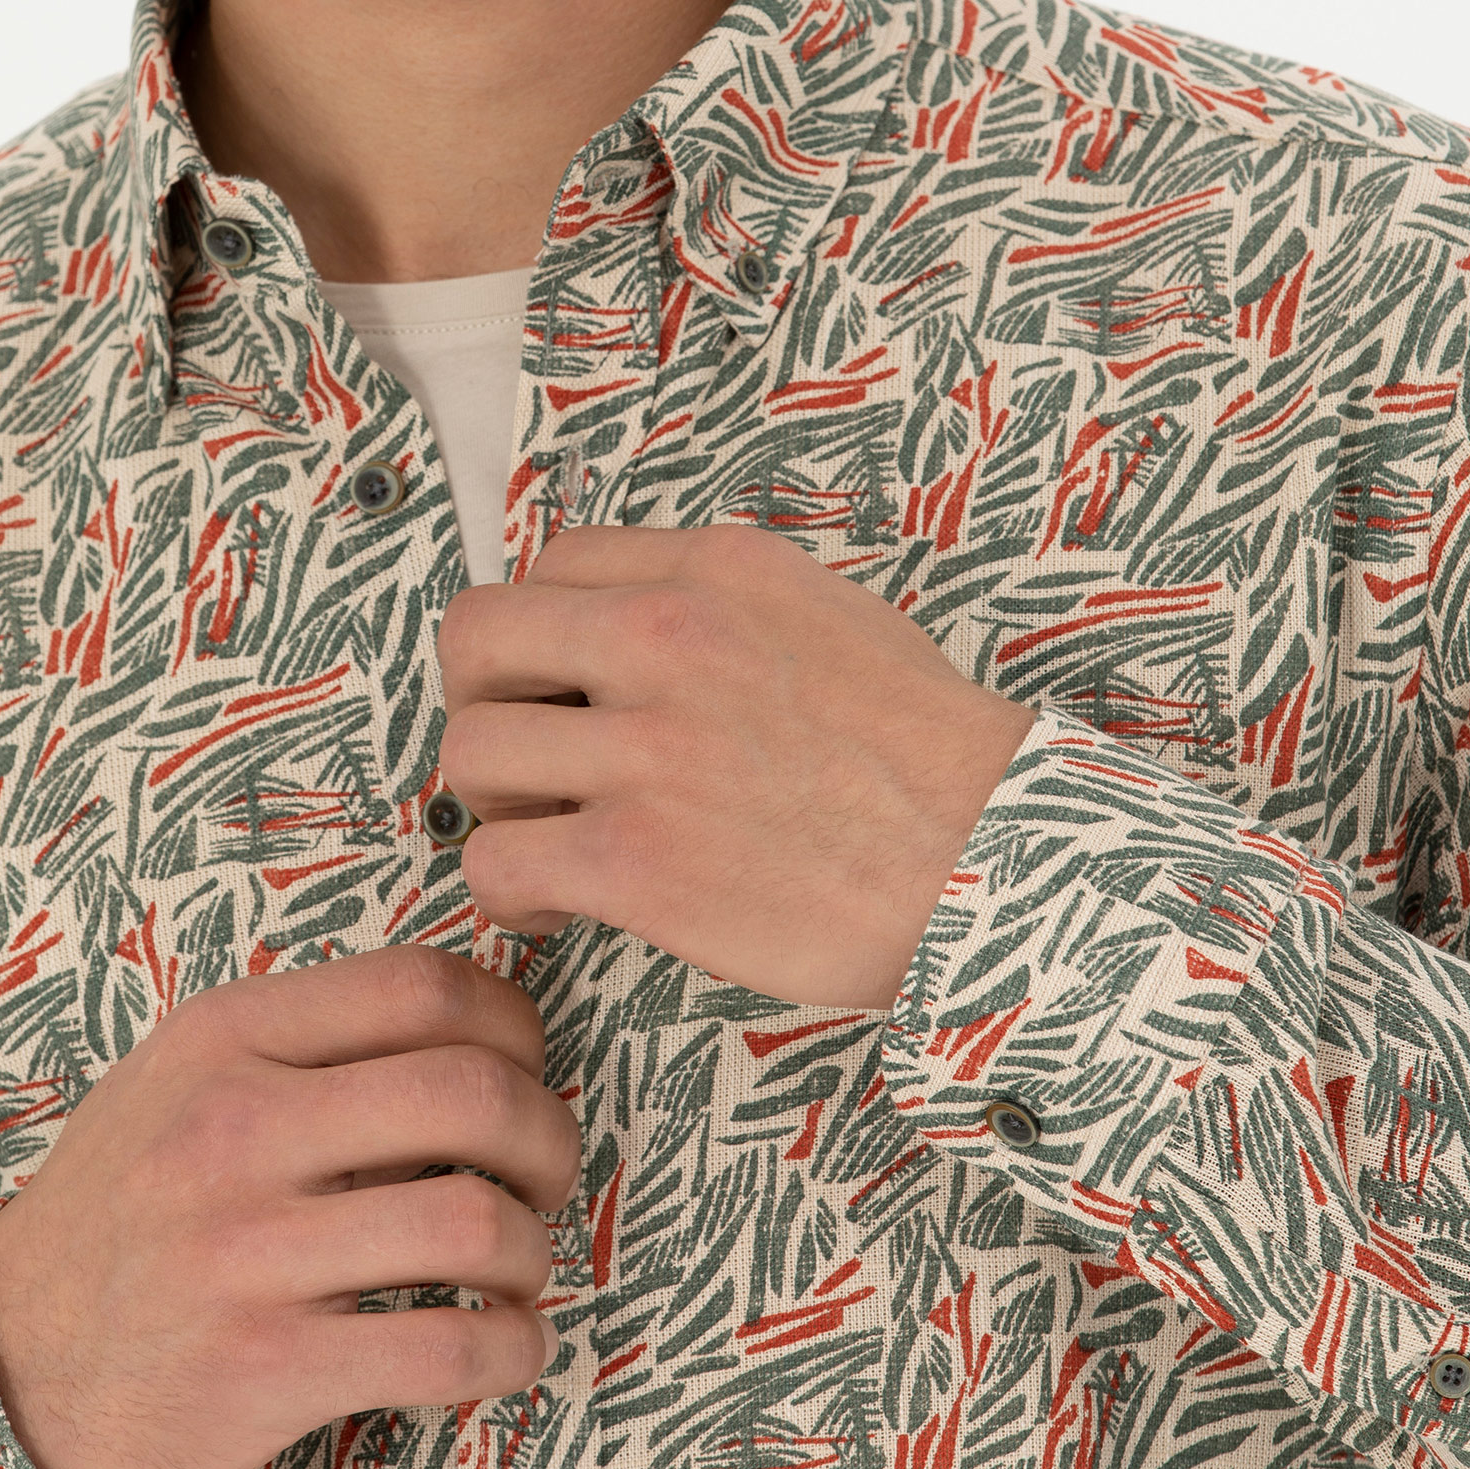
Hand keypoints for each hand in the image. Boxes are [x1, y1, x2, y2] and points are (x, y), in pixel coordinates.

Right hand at [0, 945, 580, 1468]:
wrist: (18, 1354)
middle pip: (472, 1093)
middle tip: (547, 1170)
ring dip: (533, 1247)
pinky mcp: (268, 1365)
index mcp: (229, 1036)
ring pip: (475, 1222)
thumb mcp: (184, 1073)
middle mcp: (238, 1127)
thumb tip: (466, 1017)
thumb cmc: (129, 1203)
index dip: (514, 1023)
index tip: (526, 1067)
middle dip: (549, 1135)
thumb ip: (305, 1034)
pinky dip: (512, 1347)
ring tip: (521, 1261)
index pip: (424, 985)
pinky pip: (446, 1348)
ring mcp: (250, 1250)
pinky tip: (507, 1342)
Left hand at [436, 524, 1034, 1009]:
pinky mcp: (639, 861)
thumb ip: (716, 600)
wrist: (998, 858)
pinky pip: (497, 861)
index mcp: (712, 569)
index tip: (559, 690)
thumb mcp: (826, 610)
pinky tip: (557, 905)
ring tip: (546, 839)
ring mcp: (648, 749)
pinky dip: (507, 892)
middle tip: (524, 759)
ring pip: (471, 754)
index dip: (539, 636)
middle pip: (477, 639)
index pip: (552, 563)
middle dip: (481, 703)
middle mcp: (667, 638)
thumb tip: (623, 623)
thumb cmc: (927, 753)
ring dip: (493, 806)